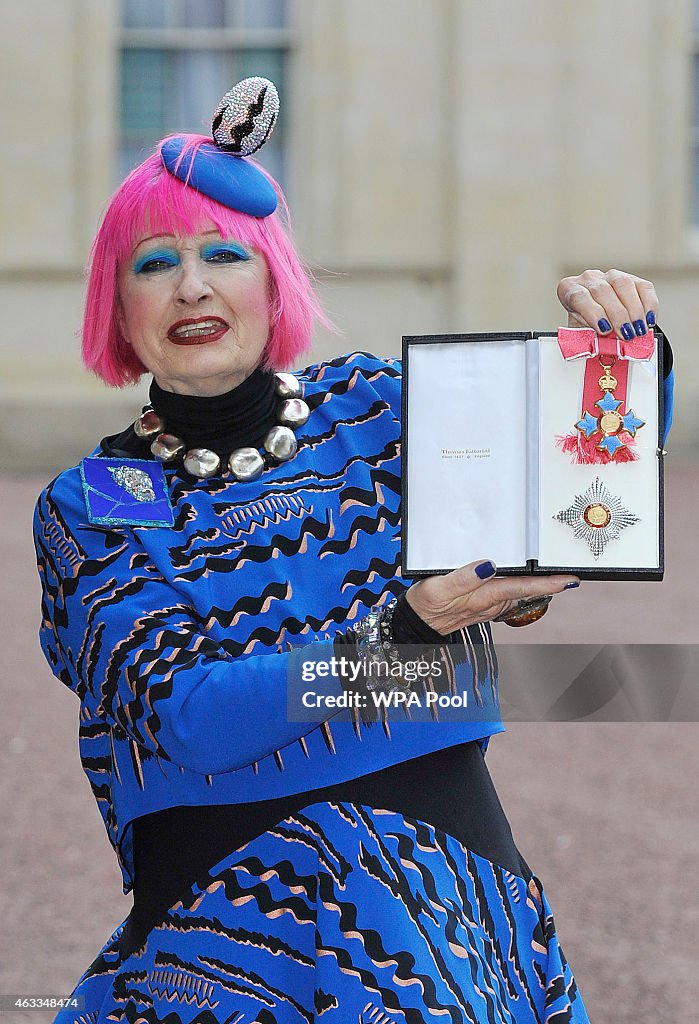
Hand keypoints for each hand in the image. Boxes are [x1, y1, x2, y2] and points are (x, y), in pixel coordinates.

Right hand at [405, 560, 578, 634]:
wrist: (416, 625)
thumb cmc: (425, 604)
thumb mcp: (437, 588)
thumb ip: (463, 578)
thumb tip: (488, 566)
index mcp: (483, 596)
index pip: (521, 587)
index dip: (547, 583)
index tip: (569, 580)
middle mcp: (491, 603)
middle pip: (527, 590)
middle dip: (550, 582)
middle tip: (573, 573)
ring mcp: (490, 606)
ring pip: (521, 592)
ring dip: (539, 584)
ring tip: (558, 574)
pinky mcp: (485, 604)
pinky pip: (510, 594)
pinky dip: (524, 586)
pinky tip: (528, 579)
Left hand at [556, 269, 657, 340]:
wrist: (596, 319)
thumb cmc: (585, 326)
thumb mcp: (581, 333)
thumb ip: (588, 339)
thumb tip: (601, 351)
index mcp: (570, 289)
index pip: (579, 297)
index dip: (593, 314)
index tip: (605, 330)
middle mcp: (589, 279)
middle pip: (602, 291)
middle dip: (617, 315)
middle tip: (626, 334)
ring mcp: (610, 276)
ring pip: (623, 285)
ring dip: (634, 310)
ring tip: (639, 329)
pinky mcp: (632, 278)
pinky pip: (643, 287)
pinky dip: (649, 304)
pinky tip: (649, 320)